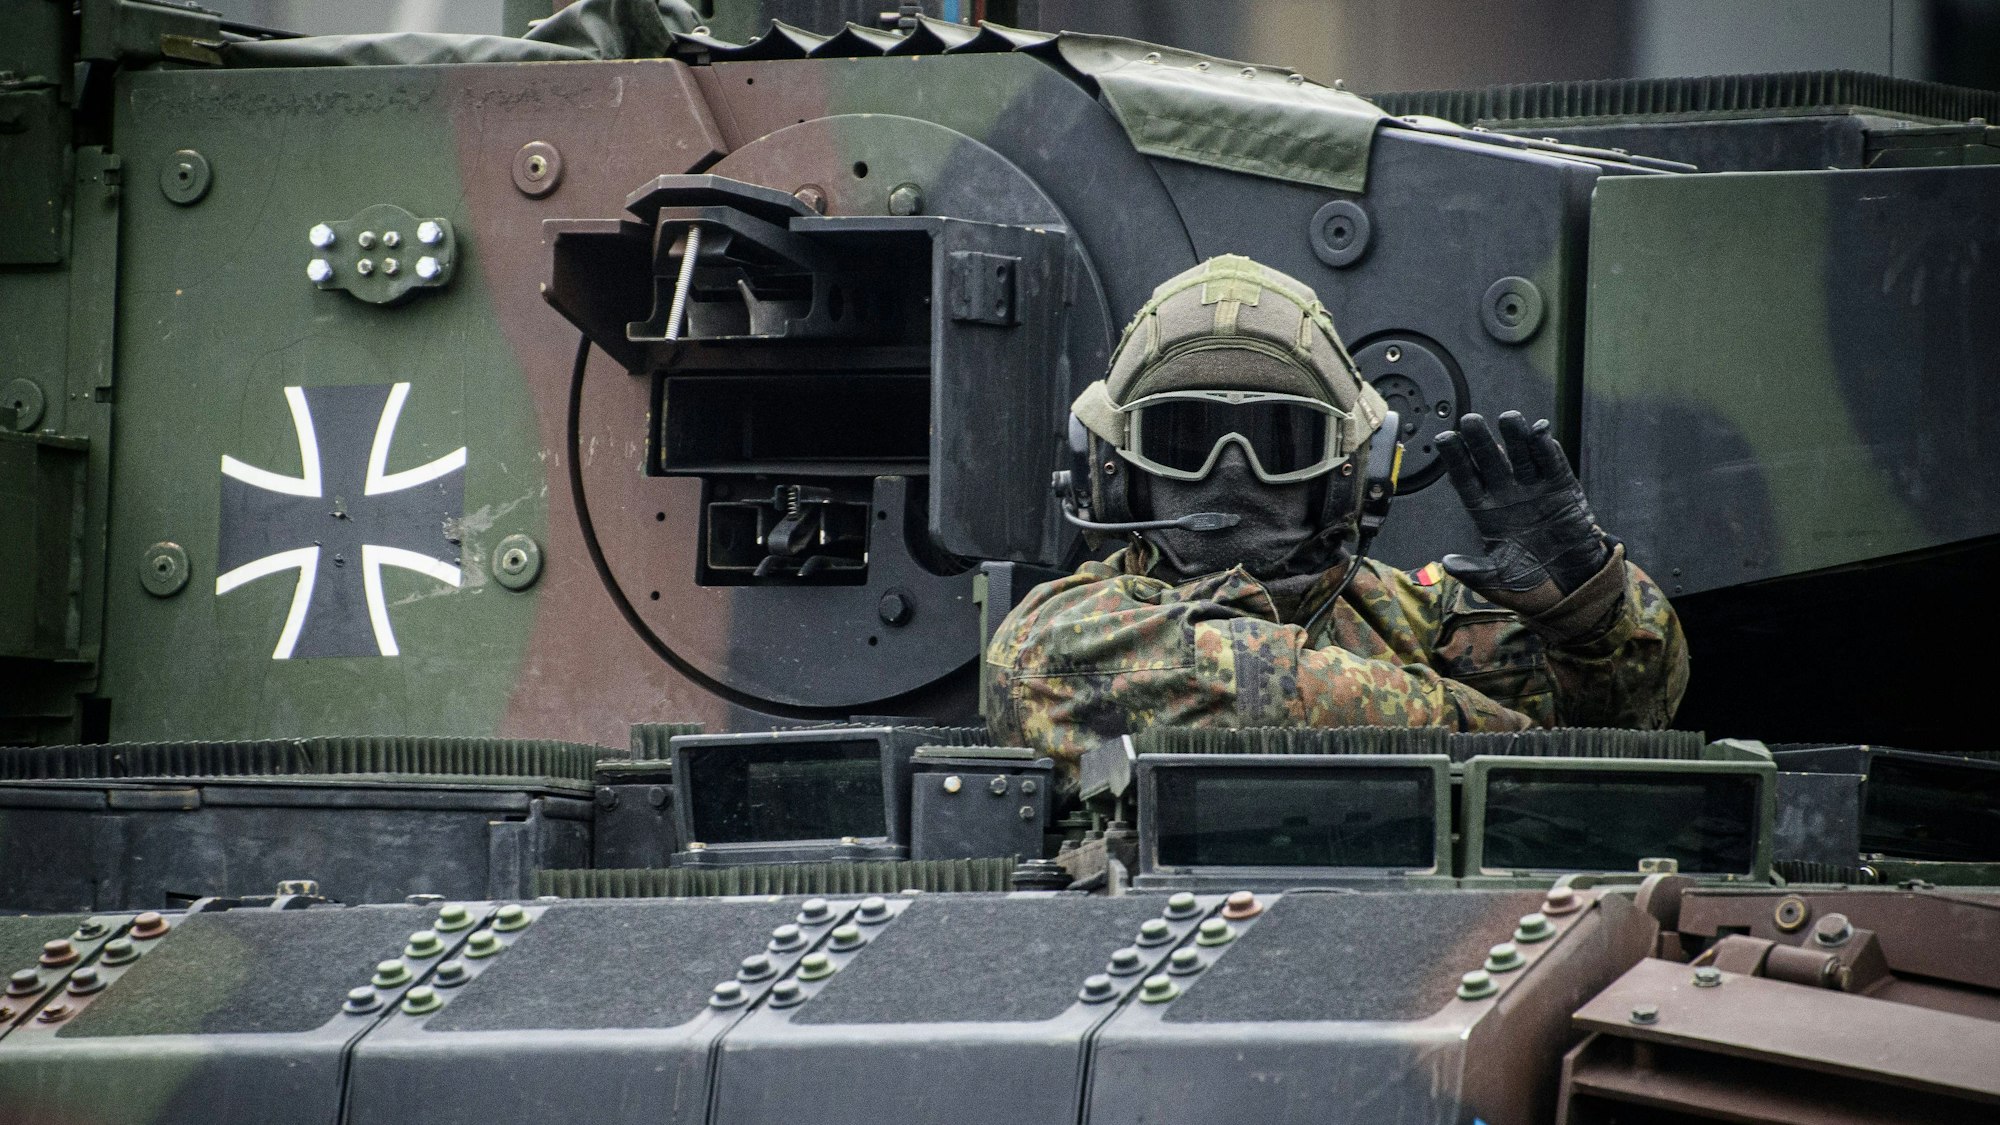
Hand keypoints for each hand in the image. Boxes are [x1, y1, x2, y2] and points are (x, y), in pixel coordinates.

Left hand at [1434, 411, 1609, 605]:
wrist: (1572, 586)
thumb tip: (1447, 563)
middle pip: (1490, 460)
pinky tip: (1539, 432)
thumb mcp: (1499, 581)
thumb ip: (1475, 571)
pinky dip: (1547, 449)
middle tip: (1470, 420)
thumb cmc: (1531, 584)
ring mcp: (1535, 489)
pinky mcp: (1563, 489)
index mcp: (1486, 512)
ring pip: (1522, 455)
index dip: (1456, 460)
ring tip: (1508, 418)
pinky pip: (1553, 465)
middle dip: (1480, 441)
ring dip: (1515, 436)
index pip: (1466, 479)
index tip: (1444, 439)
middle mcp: (1508, 494)